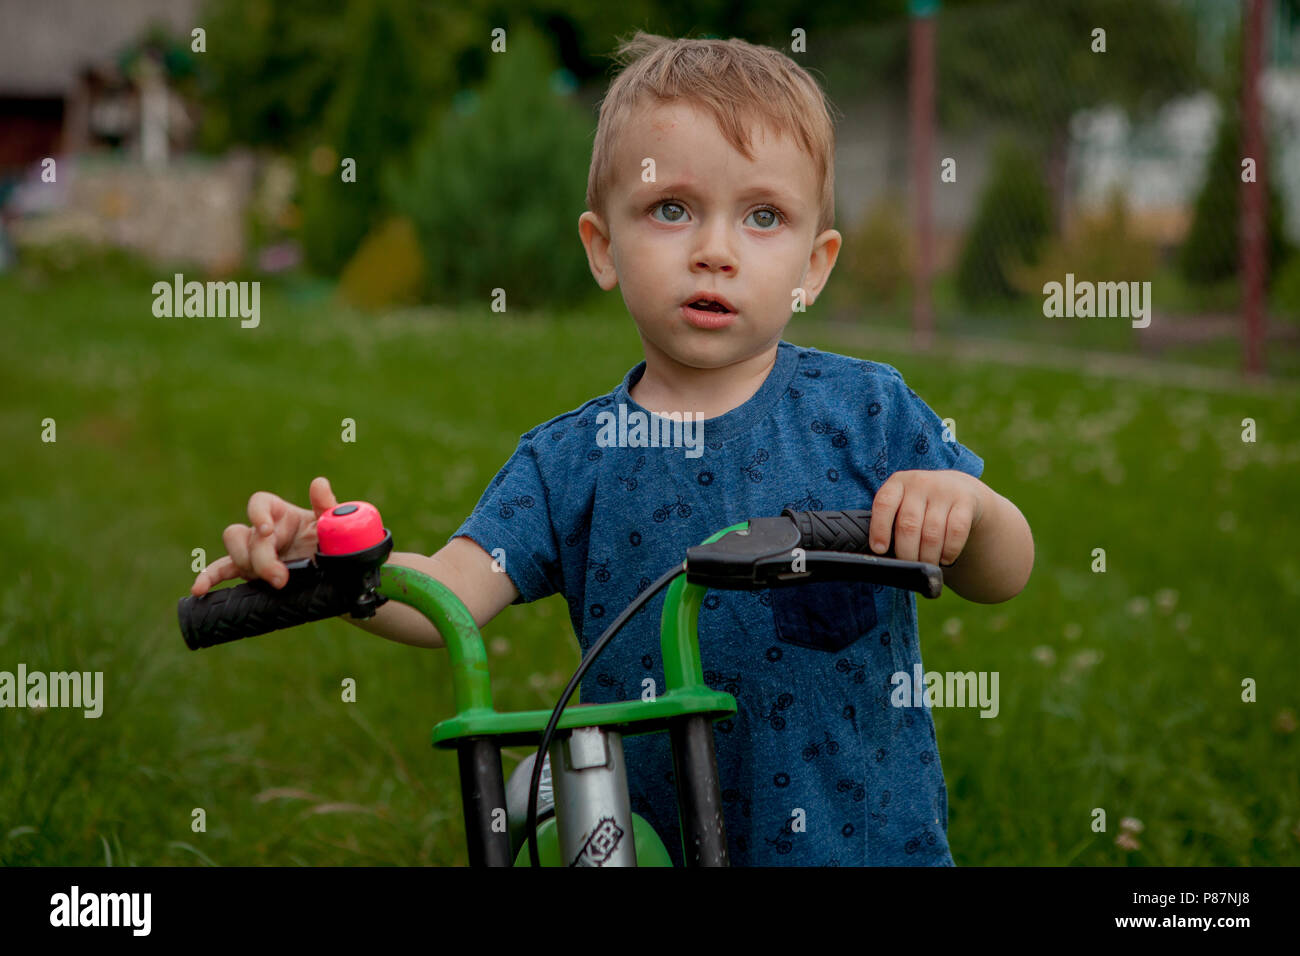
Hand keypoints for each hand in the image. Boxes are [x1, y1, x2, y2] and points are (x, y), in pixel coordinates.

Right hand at [189, 477, 339, 595]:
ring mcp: (253, 551)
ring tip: (268, 582)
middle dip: (260, 558)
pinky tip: (199, 590)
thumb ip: (327, 506)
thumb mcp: (332, 526)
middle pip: (243, 534)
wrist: (336, 573)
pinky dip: (209, 578)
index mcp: (281, 513)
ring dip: (244, 564)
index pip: (259, 503)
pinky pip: (223, 571)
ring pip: (232, 550)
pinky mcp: (250, 571)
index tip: (267, 531)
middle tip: (280, 578)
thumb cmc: (333, 542)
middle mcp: (263, 531)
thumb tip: (319, 483)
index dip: (257, 514)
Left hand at [869, 470, 984, 566]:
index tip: (879, 550)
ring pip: (932, 533)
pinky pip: (956, 532)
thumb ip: (890, 521)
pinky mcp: (966, 500)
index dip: (879, 529)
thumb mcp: (903, 503)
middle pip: (908, 525)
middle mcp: (920, 483)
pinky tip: (944, 558)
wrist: (960, 487)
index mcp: (898, 482)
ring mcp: (944, 490)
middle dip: (906, 552)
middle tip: (908, 565)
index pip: (884, 504)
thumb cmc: (922, 504)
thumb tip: (881, 554)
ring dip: (928, 557)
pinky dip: (949, 551)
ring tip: (926, 565)